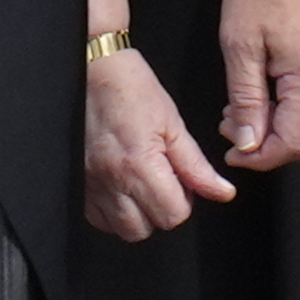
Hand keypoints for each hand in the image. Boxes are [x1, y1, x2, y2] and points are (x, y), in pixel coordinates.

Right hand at [81, 36, 236, 235]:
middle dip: (160, 211)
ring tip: (142, 187)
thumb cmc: (133, 90)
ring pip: (120, 228)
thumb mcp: (174, 125)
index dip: (185, 202)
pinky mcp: (77, 181)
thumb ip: (197, 166)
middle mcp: (111, 178)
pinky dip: (112, 212)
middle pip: (145, 229)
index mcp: (139, 164)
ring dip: (136, 215)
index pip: (173, 215)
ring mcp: (90, 183)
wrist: (94, 70)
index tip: (182, 182)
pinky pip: (96, 218)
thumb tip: (222, 192)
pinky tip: (122, 189)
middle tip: (163, 184)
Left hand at [214, 0, 299, 167]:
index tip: (233, 152)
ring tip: (240, 111)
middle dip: (268, 144)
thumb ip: (246, 99)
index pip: (293, 142)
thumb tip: (248, 142)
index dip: (261, 156)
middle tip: (232, 130)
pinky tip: (261, 94)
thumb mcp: (240, 45)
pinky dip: (289, 109)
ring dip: (277, 127)